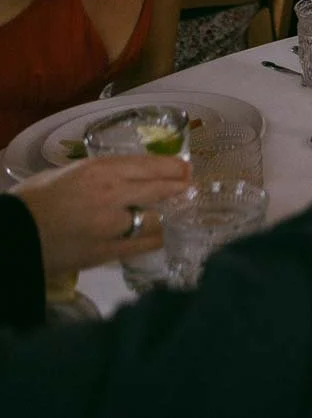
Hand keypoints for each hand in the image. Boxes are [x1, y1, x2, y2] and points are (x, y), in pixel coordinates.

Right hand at [15, 156, 190, 275]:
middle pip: (162, 189)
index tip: (185, 169)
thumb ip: (98, 173)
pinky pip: (144, 244)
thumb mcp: (67, 173)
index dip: (175, 168)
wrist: (12, 237)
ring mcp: (112, 225)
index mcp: (101, 170)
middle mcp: (113, 194)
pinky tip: (161, 235)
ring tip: (176, 213)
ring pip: (158, 218)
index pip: (152, 165)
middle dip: (179, 187)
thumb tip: (124, 174)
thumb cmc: (32, 200)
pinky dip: (155, 239)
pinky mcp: (107, 251)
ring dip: (168, 215)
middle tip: (188, 187)